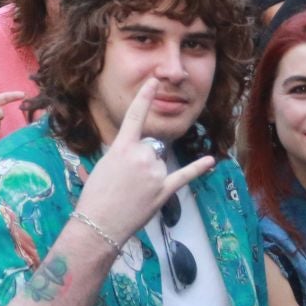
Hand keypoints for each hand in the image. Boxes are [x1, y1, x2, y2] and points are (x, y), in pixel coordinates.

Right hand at [72, 80, 215, 244]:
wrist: (99, 224)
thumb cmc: (96, 196)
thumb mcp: (105, 164)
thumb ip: (125, 153)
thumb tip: (141, 154)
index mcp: (122, 147)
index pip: (136, 116)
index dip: (145, 97)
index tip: (154, 81)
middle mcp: (142, 156)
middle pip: (150, 147)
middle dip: (140, 161)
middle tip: (124, 181)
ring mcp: (155, 173)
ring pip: (159, 163)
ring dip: (149, 175)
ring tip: (132, 192)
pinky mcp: (164, 191)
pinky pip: (184, 175)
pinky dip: (198, 168)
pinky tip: (209, 161)